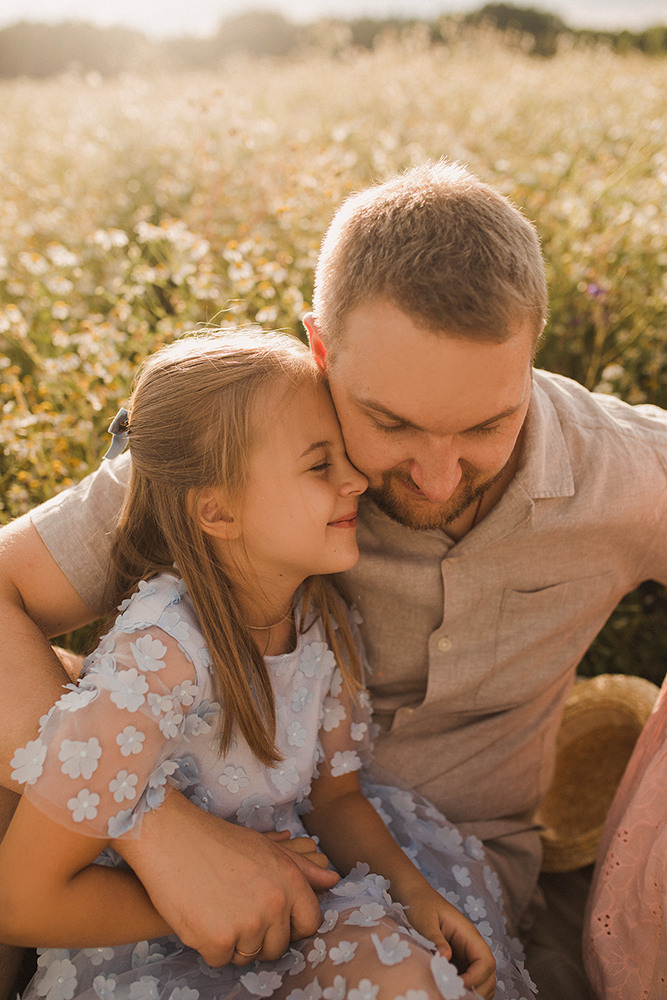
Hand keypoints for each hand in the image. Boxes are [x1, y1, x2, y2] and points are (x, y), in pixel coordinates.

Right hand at [114, 791, 338, 967]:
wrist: (171, 838)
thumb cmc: (218, 840)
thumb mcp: (265, 847)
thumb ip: (302, 867)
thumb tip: (333, 880)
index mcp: (290, 881)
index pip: (309, 923)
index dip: (291, 924)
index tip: (273, 918)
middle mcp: (275, 905)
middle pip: (278, 947)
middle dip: (260, 937)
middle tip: (237, 912)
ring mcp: (247, 925)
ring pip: (248, 956)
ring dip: (234, 942)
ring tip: (217, 910)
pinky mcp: (218, 941)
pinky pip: (221, 960)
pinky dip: (210, 946)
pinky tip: (201, 917)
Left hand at [403, 883, 495, 998]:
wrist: (415, 896)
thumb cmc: (421, 904)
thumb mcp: (425, 920)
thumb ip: (435, 939)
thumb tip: (445, 958)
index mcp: (468, 934)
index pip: (486, 961)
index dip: (476, 978)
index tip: (457, 985)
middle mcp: (471, 947)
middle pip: (488, 976)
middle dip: (476, 989)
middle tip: (452, 994)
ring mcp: (466, 955)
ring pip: (482, 981)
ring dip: (472, 991)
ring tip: (450, 993)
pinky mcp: (457, 962)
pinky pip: (468, 980)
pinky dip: (463, 989)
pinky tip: (445, 988)